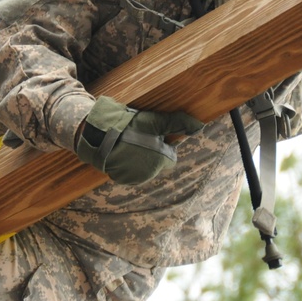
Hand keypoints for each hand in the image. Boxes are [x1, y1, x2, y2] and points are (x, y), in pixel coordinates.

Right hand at [75, 96, 203, 184]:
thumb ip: (179, 123)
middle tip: (140, 138)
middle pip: (158, 162)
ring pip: (145, 167)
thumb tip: (200, 126)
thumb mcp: (156, 121)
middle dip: (152, 152)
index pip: (171, 155)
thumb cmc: (131, 127)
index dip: (164, 144)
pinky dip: (129, 164)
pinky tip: (122, 152)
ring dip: (141, 158)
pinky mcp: (122, 179)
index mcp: (161, 159)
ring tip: (129, 143)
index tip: (153, 136)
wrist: (101, 136)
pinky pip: (131, 172)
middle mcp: (151, 172)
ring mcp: (136, 177)